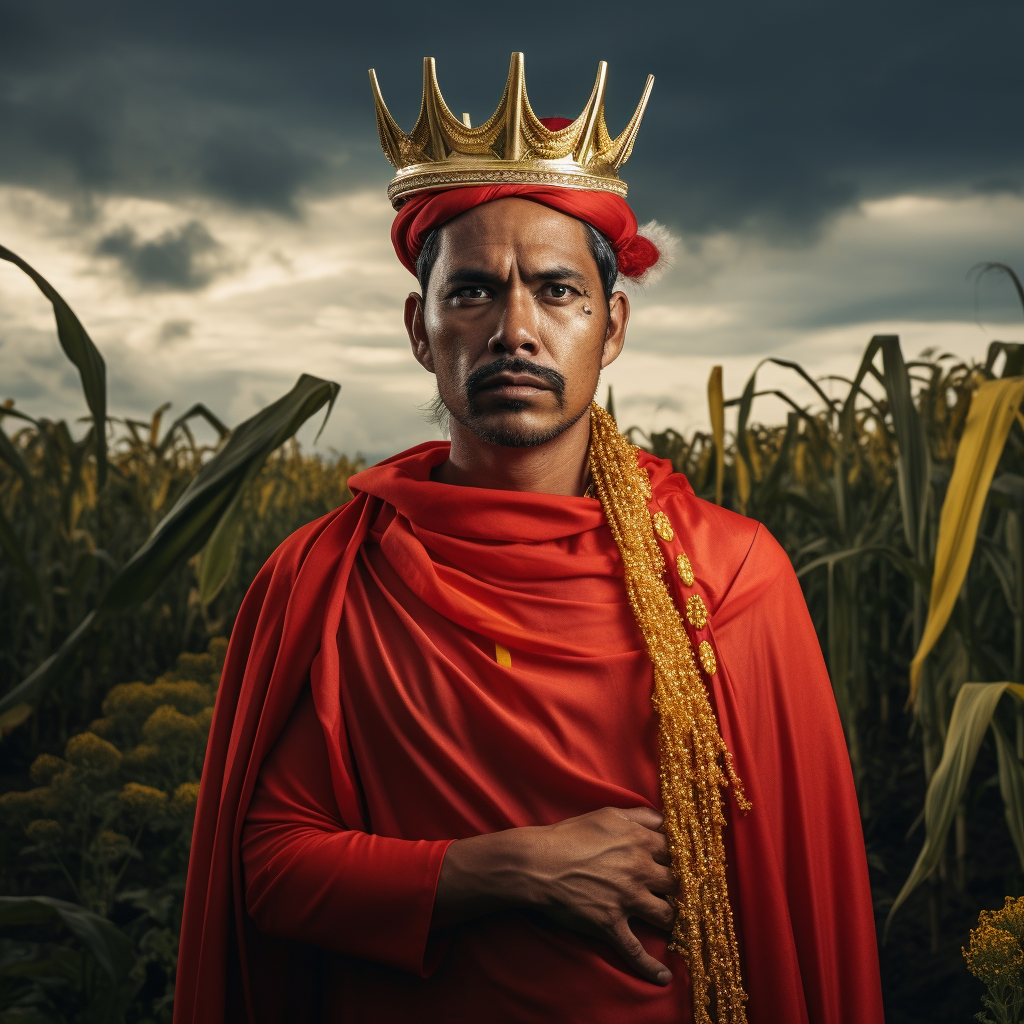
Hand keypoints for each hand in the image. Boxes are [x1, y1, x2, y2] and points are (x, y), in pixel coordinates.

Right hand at [433, 806, 676, 984]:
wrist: (538, 863)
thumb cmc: (570, 835)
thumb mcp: (607, 814)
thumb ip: (639, 815)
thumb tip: (662, 820)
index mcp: (640, 841)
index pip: (676, 851)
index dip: (677, 858)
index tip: (677, 864)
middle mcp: (639, 870)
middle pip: (675, 883)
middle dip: (675, 887)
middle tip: (672, 891)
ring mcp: (627, 899)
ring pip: (666, 915)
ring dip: (668, 918)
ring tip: (666, 920)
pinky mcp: (611, 924)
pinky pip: (636, 951)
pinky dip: (651, 967)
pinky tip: (663, 977)